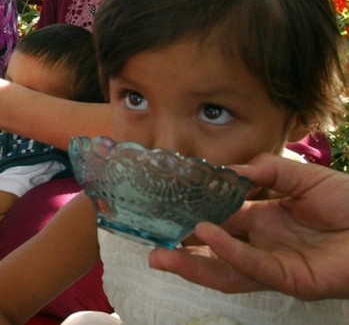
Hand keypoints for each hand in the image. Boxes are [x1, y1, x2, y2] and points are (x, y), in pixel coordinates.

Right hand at [148, 153, 348, 299]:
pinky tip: (208, 237)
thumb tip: (227, 171)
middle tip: (148, 245)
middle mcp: (261, 244)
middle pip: (213, 252)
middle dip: (180, 251)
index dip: (192, 214)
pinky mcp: (291, 279)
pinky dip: (229, 253)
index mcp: (261, 218)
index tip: (164, 206)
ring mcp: (274, 264)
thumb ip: (266, 170)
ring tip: (160, 256)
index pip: (219, 219)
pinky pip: (254, 267)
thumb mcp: (301, 175)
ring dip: (192, 264)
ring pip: (225, 269)